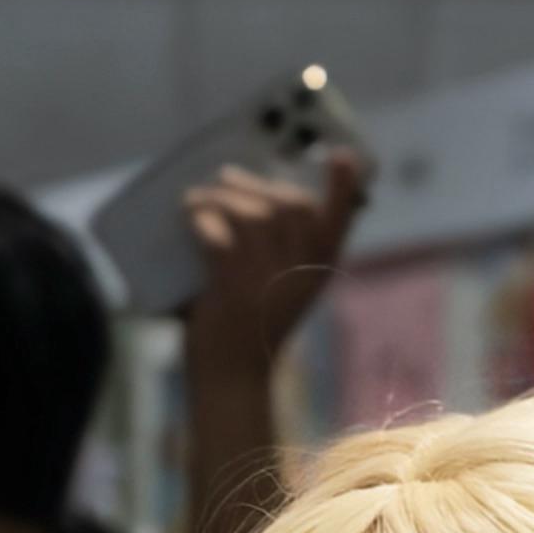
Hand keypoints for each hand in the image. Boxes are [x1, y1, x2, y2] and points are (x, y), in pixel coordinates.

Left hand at [183, 149, 368, 376]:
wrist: (232, 377)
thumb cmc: (250, 326)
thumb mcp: (279, 286)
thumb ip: (280, 247)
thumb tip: (247, 188)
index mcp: (318, 271)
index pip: (341, 220)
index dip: (343, 186)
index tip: (342, 155)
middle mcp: (300, 274)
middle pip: (290, 206)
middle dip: (256, 184)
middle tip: (226, 177)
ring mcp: (268, 280)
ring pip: (252, 214)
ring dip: (221, 196)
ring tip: (197, 197)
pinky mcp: (233, 288)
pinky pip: (218, 235)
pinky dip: (201, 218)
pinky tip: (190, 215)